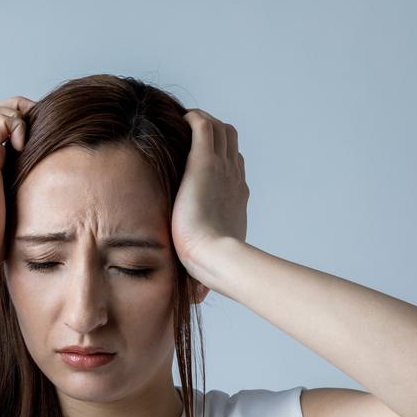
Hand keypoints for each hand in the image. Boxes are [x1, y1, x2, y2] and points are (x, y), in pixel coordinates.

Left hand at [170, 108, 249, 277]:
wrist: (216, 257)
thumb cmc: (212, 267)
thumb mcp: (208, 262)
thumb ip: (201, 269)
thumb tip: (196, 298)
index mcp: (237, 199)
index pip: (234, 169)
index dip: (221, 162)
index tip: (202, 164)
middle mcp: (235, 180)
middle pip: (231, 143)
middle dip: (213, 138)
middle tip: (190, 139)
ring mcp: (223, 169)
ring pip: (221, 130)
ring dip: (203, 125)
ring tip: (183, 126)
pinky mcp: (205, 163)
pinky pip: (204, 126)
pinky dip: (194, 119)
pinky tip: (179, 121)